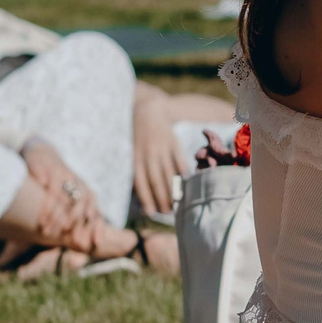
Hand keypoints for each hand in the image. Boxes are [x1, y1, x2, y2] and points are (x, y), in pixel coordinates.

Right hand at [20, 142, 95, 244]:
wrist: (44, 154)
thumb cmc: (60, 184)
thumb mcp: (72, 199)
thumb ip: (79, 220)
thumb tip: (87, 246)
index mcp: (86, 192)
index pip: (94, 211)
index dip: (93, 227)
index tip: (88, 244)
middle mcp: (77, 184)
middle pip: (79, 205)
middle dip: (73, 222)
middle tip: (65, 237)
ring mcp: (63, 176)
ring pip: (61, 197)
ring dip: (53, 214)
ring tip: (45, 228)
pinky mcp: (48, 169)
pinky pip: (47, 185)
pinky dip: (44, 199)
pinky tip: (39, 213)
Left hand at [131, 91, 183, 218]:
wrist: (148, 110)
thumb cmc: (139, 135)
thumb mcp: (134, 150)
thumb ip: (138, 167)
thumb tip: (143, 192)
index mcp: (136, 157)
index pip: (141, 182)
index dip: (146, 198)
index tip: (151, 212)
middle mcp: (148, 154)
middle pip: (156, 180)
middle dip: (162, 198)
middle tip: (168, 212)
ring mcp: (161, 148)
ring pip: (168, 173)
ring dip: (173, 190)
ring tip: (177, 203)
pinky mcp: (173, 142)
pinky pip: (179, 161)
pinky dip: (184, 173)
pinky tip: (187, 184)